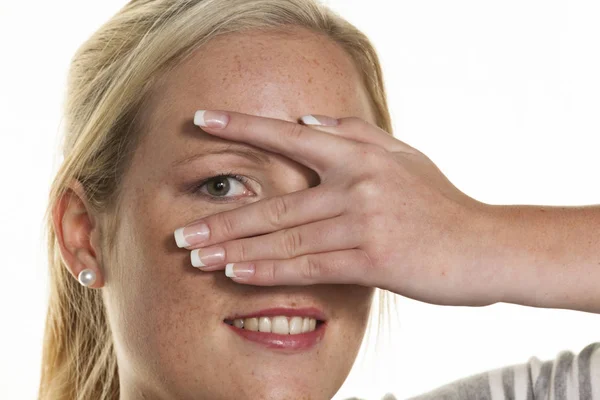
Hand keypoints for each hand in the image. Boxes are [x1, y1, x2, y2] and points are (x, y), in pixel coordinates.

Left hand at [173, 110, 495, 306]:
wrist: (485, 246)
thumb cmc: (440, 203)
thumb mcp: (404, 157)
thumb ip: (354, 134)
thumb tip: (306, 123)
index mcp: (361, 154)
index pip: (290, 136)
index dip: (243, 126)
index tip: (201, 120)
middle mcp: (357, 183)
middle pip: (275, 202)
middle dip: (223, 218)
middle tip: (180, 229)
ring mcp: (363, 222)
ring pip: (285, 238)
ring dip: (236, 249)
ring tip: (195, 256)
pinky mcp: (372, 259)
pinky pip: (309, 266)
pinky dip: (270, 271)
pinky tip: (236, 275)